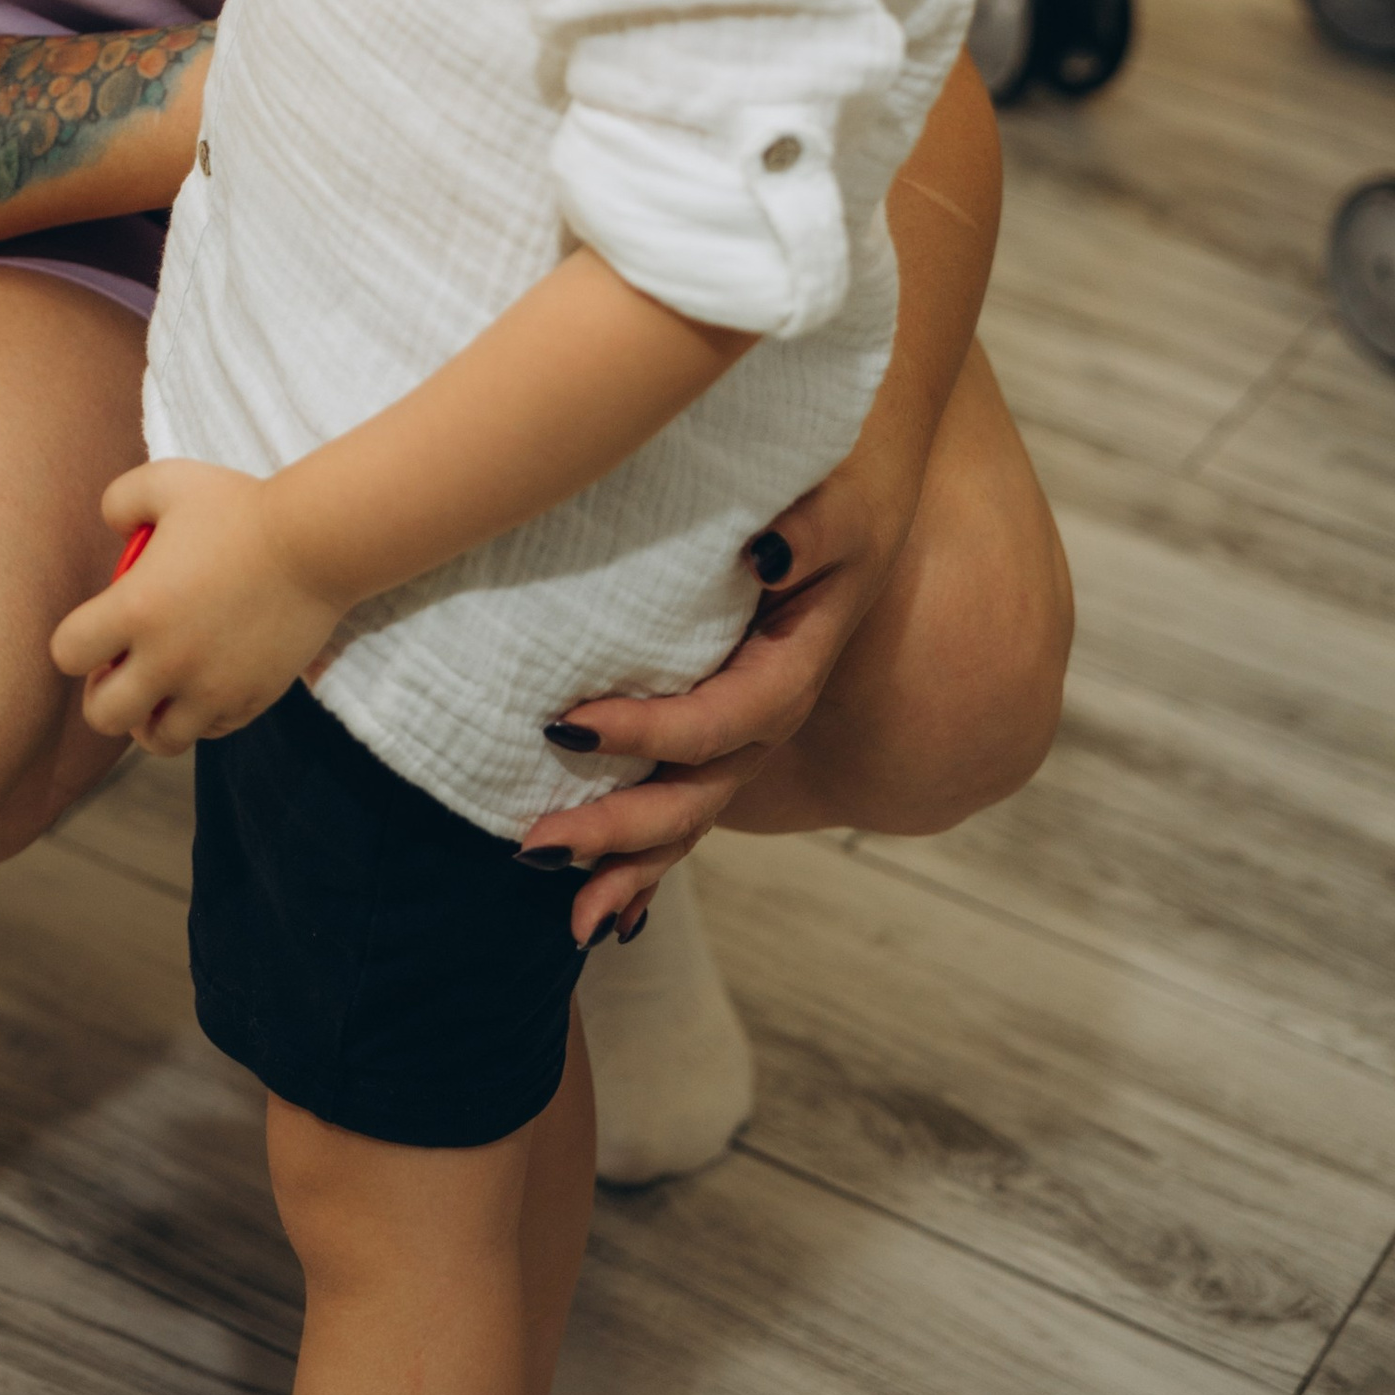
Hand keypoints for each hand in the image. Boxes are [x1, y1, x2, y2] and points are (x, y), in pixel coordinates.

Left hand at [49, 461, 346, 752]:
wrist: (316, 543)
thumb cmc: (238, 507)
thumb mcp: (167, 481)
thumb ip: (119, 500)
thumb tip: (112, 532)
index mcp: (136, 609)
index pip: (67, 653)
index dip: (75, 640)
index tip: (100, 626)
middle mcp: (167, 661)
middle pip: (104, 716)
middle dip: (104, 693)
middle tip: (125, 665)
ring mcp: (210, 689)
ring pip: (158, 739)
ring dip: (151, 715)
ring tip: (163, 685)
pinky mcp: (248, 702)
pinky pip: (208, 732)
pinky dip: (199, 715)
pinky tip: (207, 680)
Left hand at [522, 408, 926, 941]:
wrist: (861, 475)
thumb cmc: (842, 482)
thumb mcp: (842, 499)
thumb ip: (817, 530)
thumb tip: (765, 557)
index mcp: (794, 665)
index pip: (720, 720)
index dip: (647, 733)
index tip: (566, 727)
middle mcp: (773, 708)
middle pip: (700, 790)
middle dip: (622, 831)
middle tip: (533, 845)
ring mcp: (748, 723)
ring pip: (692, 812)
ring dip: (634, 864)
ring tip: (570, 920)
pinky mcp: (721, 716)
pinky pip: (685, 795)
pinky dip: (649, 855)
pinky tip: (605, 903)